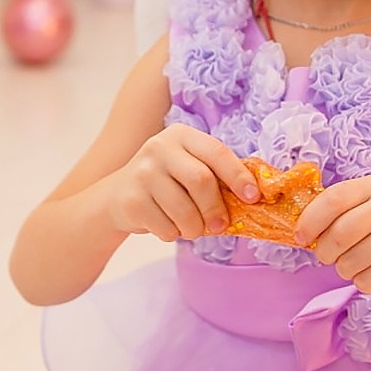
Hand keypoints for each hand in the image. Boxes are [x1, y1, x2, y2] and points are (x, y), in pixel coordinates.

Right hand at [101, 124, 259, 242]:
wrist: (117, 196)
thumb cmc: (166, 183)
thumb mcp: (188, 167)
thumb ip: (216, 174)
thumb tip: (253, 195)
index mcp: (181, 135)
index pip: (217, 152)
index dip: (238, 176)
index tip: (252, 197)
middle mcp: (159, 147)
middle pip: (201, 181)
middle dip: (215, 209)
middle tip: (220, 225)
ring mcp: (142, 173)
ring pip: (184, 210)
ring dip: (195, 228)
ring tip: (192, 228)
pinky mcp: (131, 200)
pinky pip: (166, 227)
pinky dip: (174, 234)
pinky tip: (168, 225)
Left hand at [294, 174, 370, 302]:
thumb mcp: (366, 213)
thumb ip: (337, 213)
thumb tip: (298, 228)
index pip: (332, 199)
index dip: (309, 221)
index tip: (301, 237)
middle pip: (337, 233)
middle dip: (325, 252)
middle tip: (330, 257)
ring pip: (347, 261)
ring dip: (346, 269)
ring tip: (365, 263)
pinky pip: (363, 280)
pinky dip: (363, 283)